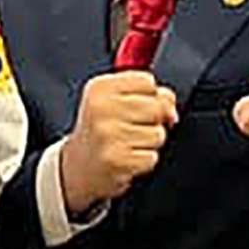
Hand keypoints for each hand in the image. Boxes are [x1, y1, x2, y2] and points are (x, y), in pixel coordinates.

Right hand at [59, 68, 177, 215]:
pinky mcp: (117, 161)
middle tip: (133, 127)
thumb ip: (147, 93)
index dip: (150, 95)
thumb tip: (171, 108)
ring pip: (158, 134)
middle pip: (157, 107)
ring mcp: (109, 135)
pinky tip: (127, 158)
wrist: (78, 166)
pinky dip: (143, 161)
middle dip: (154, 120)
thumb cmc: (100, 130)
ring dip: (148, 143)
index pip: (147, 81)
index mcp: (100, 89)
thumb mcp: (113, 100)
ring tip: (128, 144)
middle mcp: (101, 109)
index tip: (137, 106)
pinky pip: (151, 157)